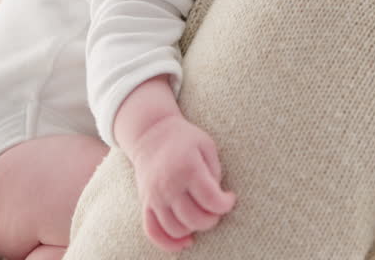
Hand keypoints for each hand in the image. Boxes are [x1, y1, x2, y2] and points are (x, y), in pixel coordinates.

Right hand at [127, 115, 235, 251]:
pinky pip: (152, 231)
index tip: (229, 197)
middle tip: (215, 208)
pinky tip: (184, 242)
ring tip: (201, 216)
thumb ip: (215, 173)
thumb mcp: (206, 146)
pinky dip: (167, 243)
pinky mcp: (145, 203)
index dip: (226, 204)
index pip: (212, 200)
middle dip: (212, 219)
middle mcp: (168, 185)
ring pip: (176, 229)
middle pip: (195, 219)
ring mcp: (154, 196)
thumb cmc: (184, 138)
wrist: (150, 133)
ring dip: (193, 229)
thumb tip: (216, 200)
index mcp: (187, 168)